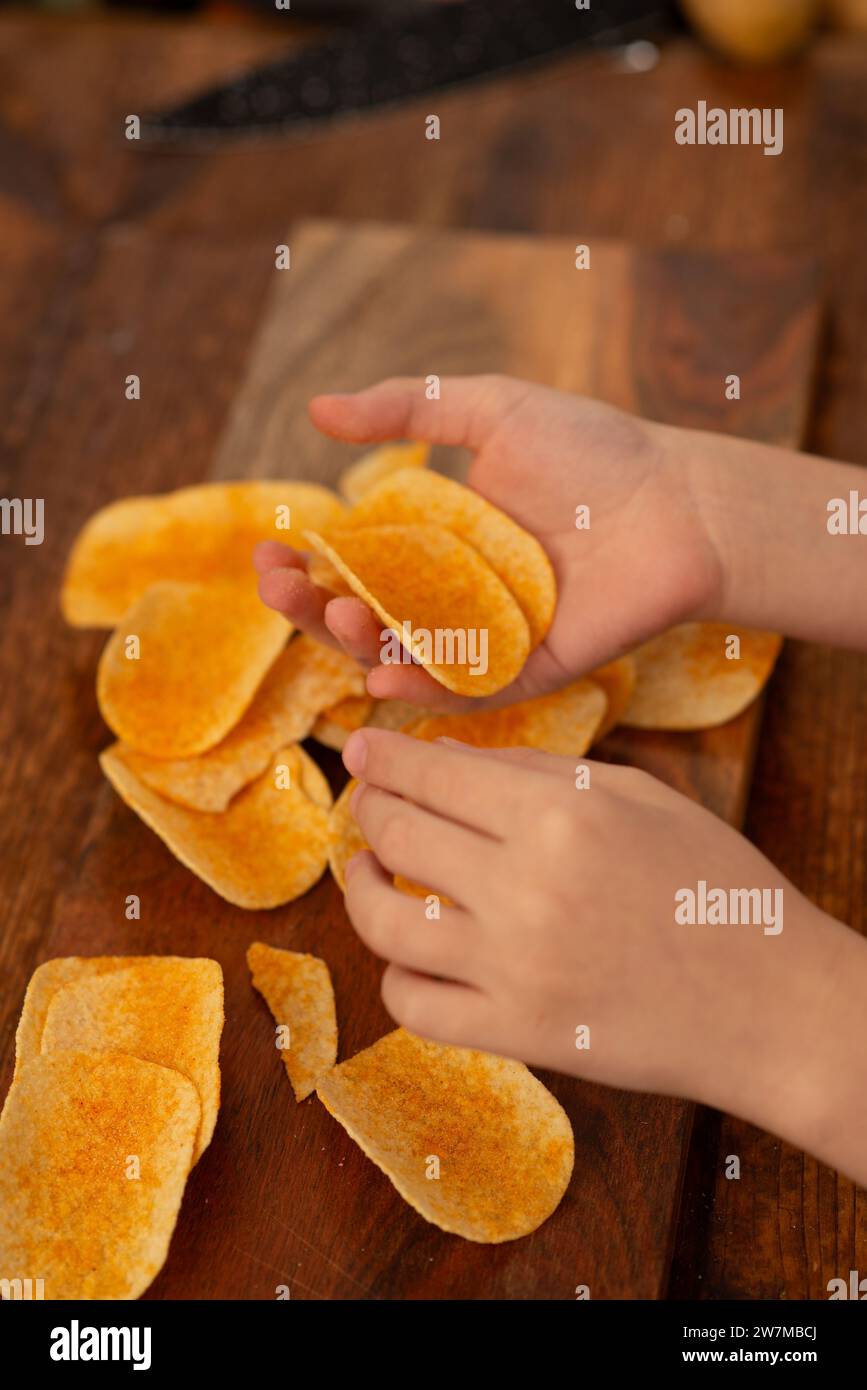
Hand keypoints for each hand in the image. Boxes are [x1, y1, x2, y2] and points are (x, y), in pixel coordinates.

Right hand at [255, 375, 723, 709]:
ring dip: (359, 645)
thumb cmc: (593, 449)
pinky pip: (466, 688)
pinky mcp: (527, 670)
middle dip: (311, 609)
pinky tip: (385, 676)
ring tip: (338, 613)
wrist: (679, 499)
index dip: (304, 565)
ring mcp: (485, 636)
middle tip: (279, 590)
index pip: (348, 564)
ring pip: (404, 656)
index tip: (266, 553)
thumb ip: (407, 408)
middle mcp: (450, 595)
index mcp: (432, 542)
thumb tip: (315, 410)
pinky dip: (425, 688)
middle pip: (362, 616)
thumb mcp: (492, 409)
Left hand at [340, 728, 866, 1168]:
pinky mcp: (517, 1035)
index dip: (382, 758)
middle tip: (366, 801)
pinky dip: (397, 975)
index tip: (360, 750)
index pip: (431, 774)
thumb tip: (444, 758)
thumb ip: (535, 770)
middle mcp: (525, 888)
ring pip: (383, 923)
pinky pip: (412, 1005)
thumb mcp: (638, 795)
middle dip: (368, 808)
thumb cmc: (710, 884)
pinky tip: (409, 951)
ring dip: (359, 888)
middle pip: (396, 835)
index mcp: (559, 816)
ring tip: (365, 872)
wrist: (769, 1002)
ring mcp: (514, 969)